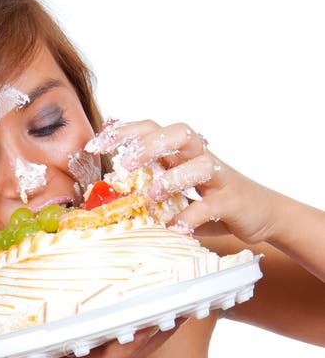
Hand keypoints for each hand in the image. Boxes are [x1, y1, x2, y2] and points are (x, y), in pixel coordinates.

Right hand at [0, 322, 182, 357]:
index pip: (115, 353)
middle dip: (159, 330)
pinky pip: (112, 346)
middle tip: (186, 303)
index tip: (161, 315)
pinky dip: (130, 332)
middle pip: (132, 350)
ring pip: (127, 349)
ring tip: (175, 306)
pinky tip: (138, 319)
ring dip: (152, 331)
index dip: (139, 336)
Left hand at [89, 119, 280, 244]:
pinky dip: (192, 216)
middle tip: (124, 163)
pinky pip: (212, 204)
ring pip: (199, 163)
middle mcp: (200, 158)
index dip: (124, 132)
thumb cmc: (211, 203)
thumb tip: (104, 203)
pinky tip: (176, 228)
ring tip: (152, 196)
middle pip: (179, 133)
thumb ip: (147, 194)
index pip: (153, 129)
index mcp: (182, 154)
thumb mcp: (176, 196)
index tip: (95, 146)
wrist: (262, 214)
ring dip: (173, 177)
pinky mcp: (232, 201)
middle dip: (150, 144)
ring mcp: (219, 178)